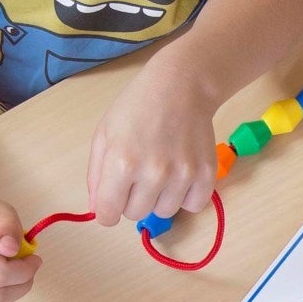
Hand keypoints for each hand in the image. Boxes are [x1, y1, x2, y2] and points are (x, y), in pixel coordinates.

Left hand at [87, 61, 218, 227]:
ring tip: (162, 172)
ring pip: (164, 212)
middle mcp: (153, 173)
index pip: (108, 215)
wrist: (181, 86)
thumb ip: (96, 176)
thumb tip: (100, 210)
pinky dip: (186, 196)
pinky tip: (181, 176)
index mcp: (121, 163)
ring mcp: (183, 175)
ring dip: (159, 198)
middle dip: (132, 200)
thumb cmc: (137, 107)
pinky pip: (193, 206)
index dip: (107, 210)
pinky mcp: (206, 174)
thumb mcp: (104, 135)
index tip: (113, 200)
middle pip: (135, 215)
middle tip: (138, 175)